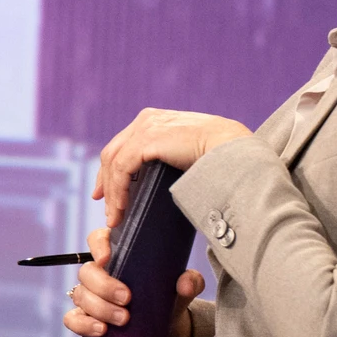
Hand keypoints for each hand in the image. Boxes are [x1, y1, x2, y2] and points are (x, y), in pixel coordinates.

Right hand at [64, 223, 206, 336]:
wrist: (164, 329)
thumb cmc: (166, 299)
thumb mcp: (181, 289)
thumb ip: (189, 281)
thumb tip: (186, 282)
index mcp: (119, 257)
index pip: (98, 239)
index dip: (98, 245)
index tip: (107, 258)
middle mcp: (99, 274)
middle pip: (86, 271)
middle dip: (104, 286)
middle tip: (127, 299)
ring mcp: (90, 297)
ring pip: (80, 295)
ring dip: (100, 308)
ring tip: (123, 320)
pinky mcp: (85, 318)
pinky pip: (72, 319)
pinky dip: (83, 324)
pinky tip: (102, 330)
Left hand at [93, 106, 253, 227]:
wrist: (231, 146)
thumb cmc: (218, 153)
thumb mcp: (185, 151)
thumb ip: (169, 157)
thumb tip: (161, 180)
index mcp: (154, 120)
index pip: (122, 145)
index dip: (110, 170)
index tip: (106, 191)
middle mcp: (146, 120)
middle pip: (112, 153)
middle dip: (105, 182)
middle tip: (107, 207)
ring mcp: (145, 127)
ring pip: (114, 163)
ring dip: (112, 193)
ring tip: (115, 216)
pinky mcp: (147, 140)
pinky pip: (122, 169)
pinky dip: (118, 190)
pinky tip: (121, 207)